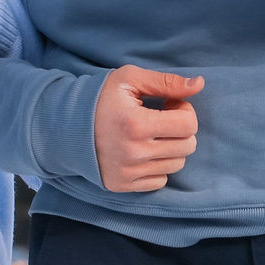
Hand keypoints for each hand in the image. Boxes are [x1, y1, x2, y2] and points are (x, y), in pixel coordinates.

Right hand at [92, 65, 201, 192]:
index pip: (188, 124)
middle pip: (187, 146)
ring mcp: (128, 172)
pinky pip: (161, 180)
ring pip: (177, 164)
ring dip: (171, 147)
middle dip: (181, 129)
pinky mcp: (123, 185)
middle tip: (162, 117)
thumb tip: (199, 84)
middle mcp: (134, 153)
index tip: (169, 103)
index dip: (184, 110)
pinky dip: (158, 166)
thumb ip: (167, 82)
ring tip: (152, 134)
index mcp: (136, 124)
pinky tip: (143, 150)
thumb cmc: (100, 98)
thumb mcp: (130, 80)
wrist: (65, 125)